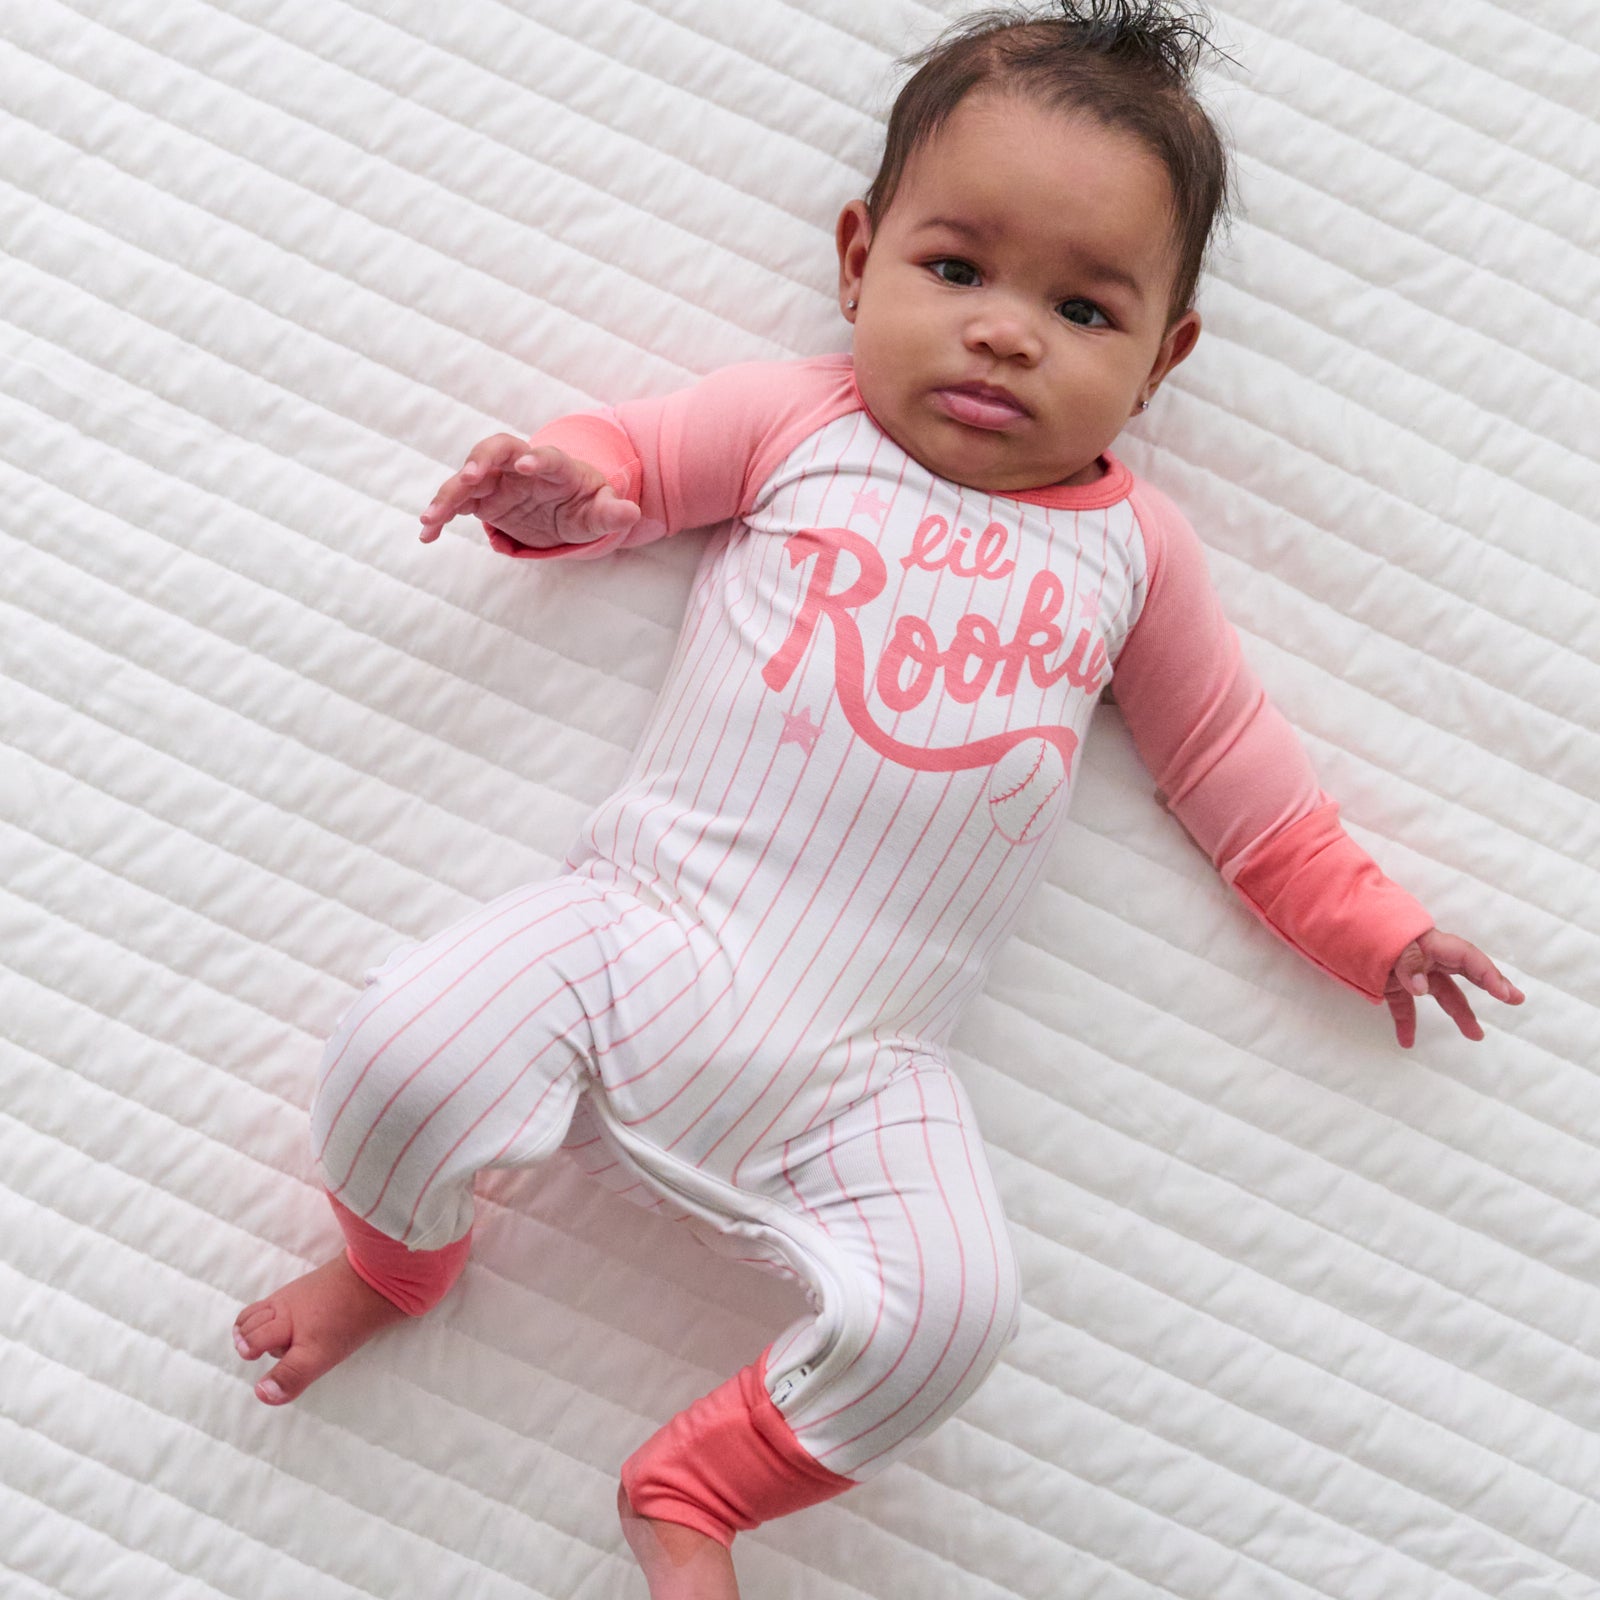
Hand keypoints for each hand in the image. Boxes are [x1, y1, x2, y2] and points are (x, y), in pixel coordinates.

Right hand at [417, 434, 639, 549]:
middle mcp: (520, 466)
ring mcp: (497, 479)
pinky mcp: (481, 498)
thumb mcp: (600, 511)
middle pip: (496, 449)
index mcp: (555, 466)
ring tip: (431, 518)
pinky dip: (439, 516)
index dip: (536, 458)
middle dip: (481, 459)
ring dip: (448, 493)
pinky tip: (427, 535)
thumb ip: (612, 512)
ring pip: (467, 476)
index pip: (545, 456)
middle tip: (469, 477)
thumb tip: (632, 513)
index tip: (525, 465)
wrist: (563, 508)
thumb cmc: (584, 504)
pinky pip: (455, 502)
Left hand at [1384, 928, 1524, 1048]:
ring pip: (1442, 995)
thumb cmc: (1371, 930)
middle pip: (1464, 974)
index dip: (1489, 975)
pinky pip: (1404, 1008)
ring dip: (1459, 1015)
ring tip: (1477, 1036)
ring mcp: (1412, 973)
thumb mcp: (1391, 943)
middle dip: (1491, 985)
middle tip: (1515, 999)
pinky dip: (1406, 1024)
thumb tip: (1422, 989)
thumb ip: (1408, 963)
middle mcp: (1427, 959)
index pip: (1467, 958)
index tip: (1506, 994)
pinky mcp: (1392, 986)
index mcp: (1430, 944)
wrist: (1339, 927)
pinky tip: (1406, 1042)